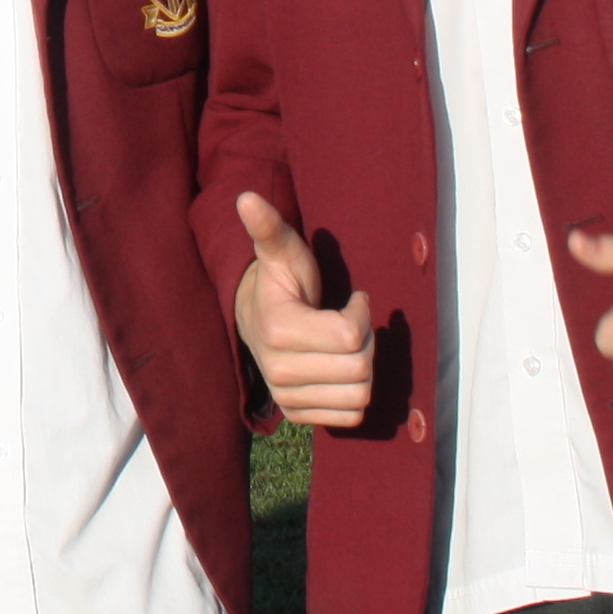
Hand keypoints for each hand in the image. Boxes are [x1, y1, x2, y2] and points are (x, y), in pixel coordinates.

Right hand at [234, 192, 373, 428]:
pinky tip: (340, 370)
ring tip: (347, 347)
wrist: (257, 320)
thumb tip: (246, 197)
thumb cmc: (281, 281)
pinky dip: (354, 394)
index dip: (361, 313)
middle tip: (351, 323)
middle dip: (366, 341)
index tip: (353, 299)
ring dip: (363, 368)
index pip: (351, 336)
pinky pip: (351, 415)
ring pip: (360, 394)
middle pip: (360, 368)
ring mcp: (287, 397)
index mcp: (278, 330)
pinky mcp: (298, 414)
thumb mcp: (281, 252)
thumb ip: (269, 228)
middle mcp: (279, 371)